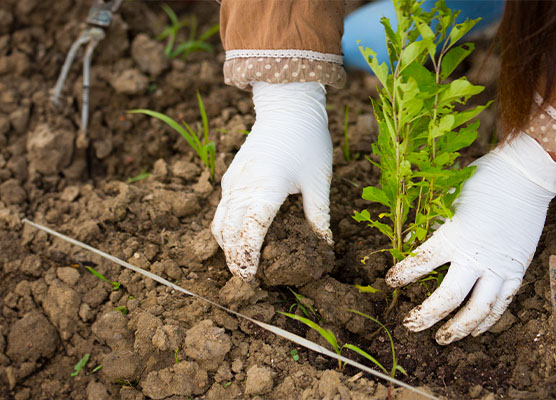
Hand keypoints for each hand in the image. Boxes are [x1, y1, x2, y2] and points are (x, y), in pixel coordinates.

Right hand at [212, 82, 332, 281]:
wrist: (287, 107)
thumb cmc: (308, 141)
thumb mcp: (319, 181)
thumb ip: (319, 216)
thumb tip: (323, 247)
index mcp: (267, 187)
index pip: (249, 230)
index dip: (247, 256)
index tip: (251, 276)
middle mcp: (244, 186)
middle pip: (228, 232)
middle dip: (234, 257)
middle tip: (249, 278)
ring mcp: (233, 182)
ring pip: (219, 223)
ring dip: (227, 246)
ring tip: (243, 264)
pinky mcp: (230, 178)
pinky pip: (221, 210)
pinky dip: (226, 229)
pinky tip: (241, 240)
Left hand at [386, 134, 555, 343]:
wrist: (524, 177)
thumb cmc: (482, 181)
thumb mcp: (447, 197)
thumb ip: (428, 223)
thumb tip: (407, 242)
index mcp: (454, 235)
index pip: (421, 262)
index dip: (403, 275)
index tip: (390, 282)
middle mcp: (476, 256)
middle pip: (448, 298)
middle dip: (426, 316)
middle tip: (411, 325)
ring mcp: (499, 267)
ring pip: (478, 310)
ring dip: (458, 328)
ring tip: (442, 339)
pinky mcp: (517, 270)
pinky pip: (502, 304)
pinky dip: (488, 321)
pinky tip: (475, 331)